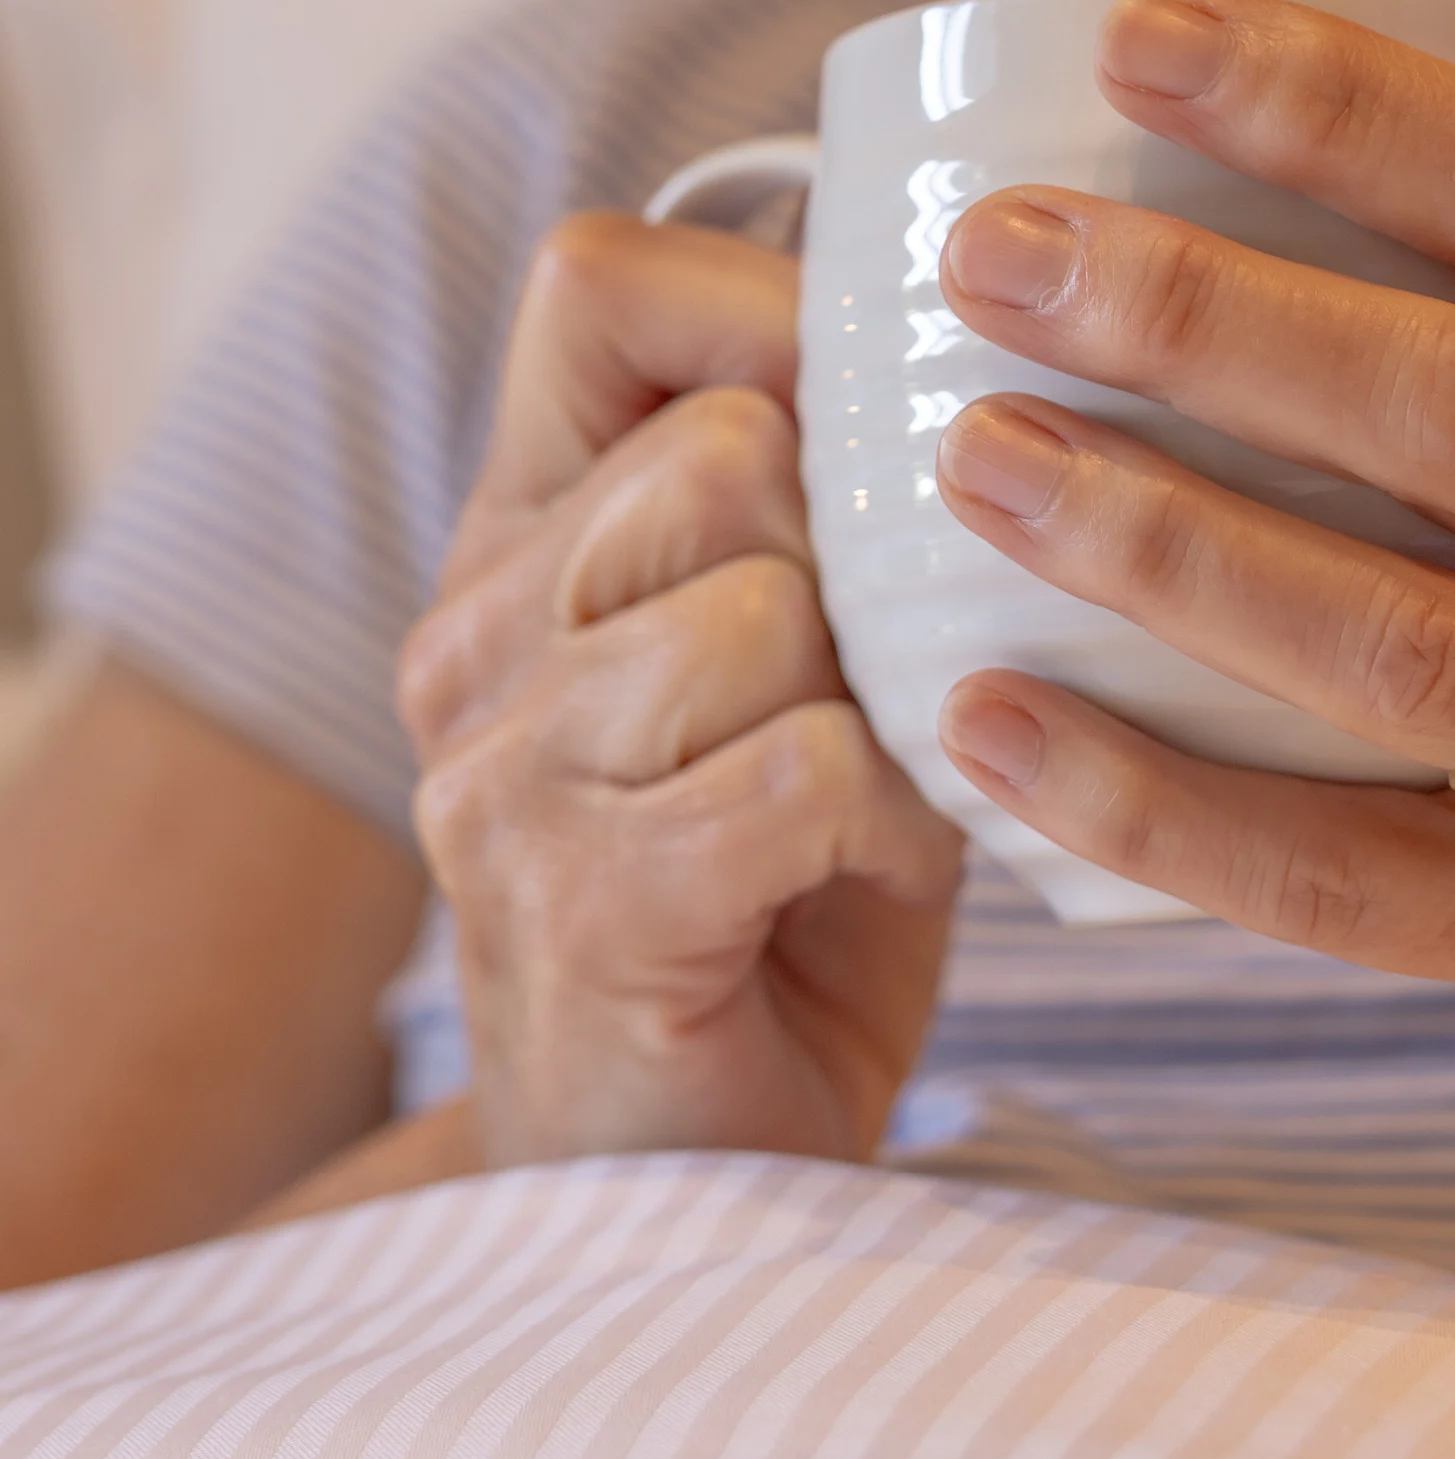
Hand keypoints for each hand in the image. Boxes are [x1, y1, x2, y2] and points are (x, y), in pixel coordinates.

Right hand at [399, 216, 961, 1169]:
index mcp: (525, 538)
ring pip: (773, 603)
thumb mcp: (787, 660)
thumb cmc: (783, 888)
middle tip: (888, 679)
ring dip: (889, 702)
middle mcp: (480, 635)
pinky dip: (895, 816)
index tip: (869, 432)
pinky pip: (806, 765)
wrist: (686, 1170)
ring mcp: (507, 776)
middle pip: (729, 450)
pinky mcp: (583, 910)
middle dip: (865, 558)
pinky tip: (883, 868)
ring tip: (887, 790)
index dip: (770, 315)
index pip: (601, 288)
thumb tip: (970, 341)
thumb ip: (818, 506)